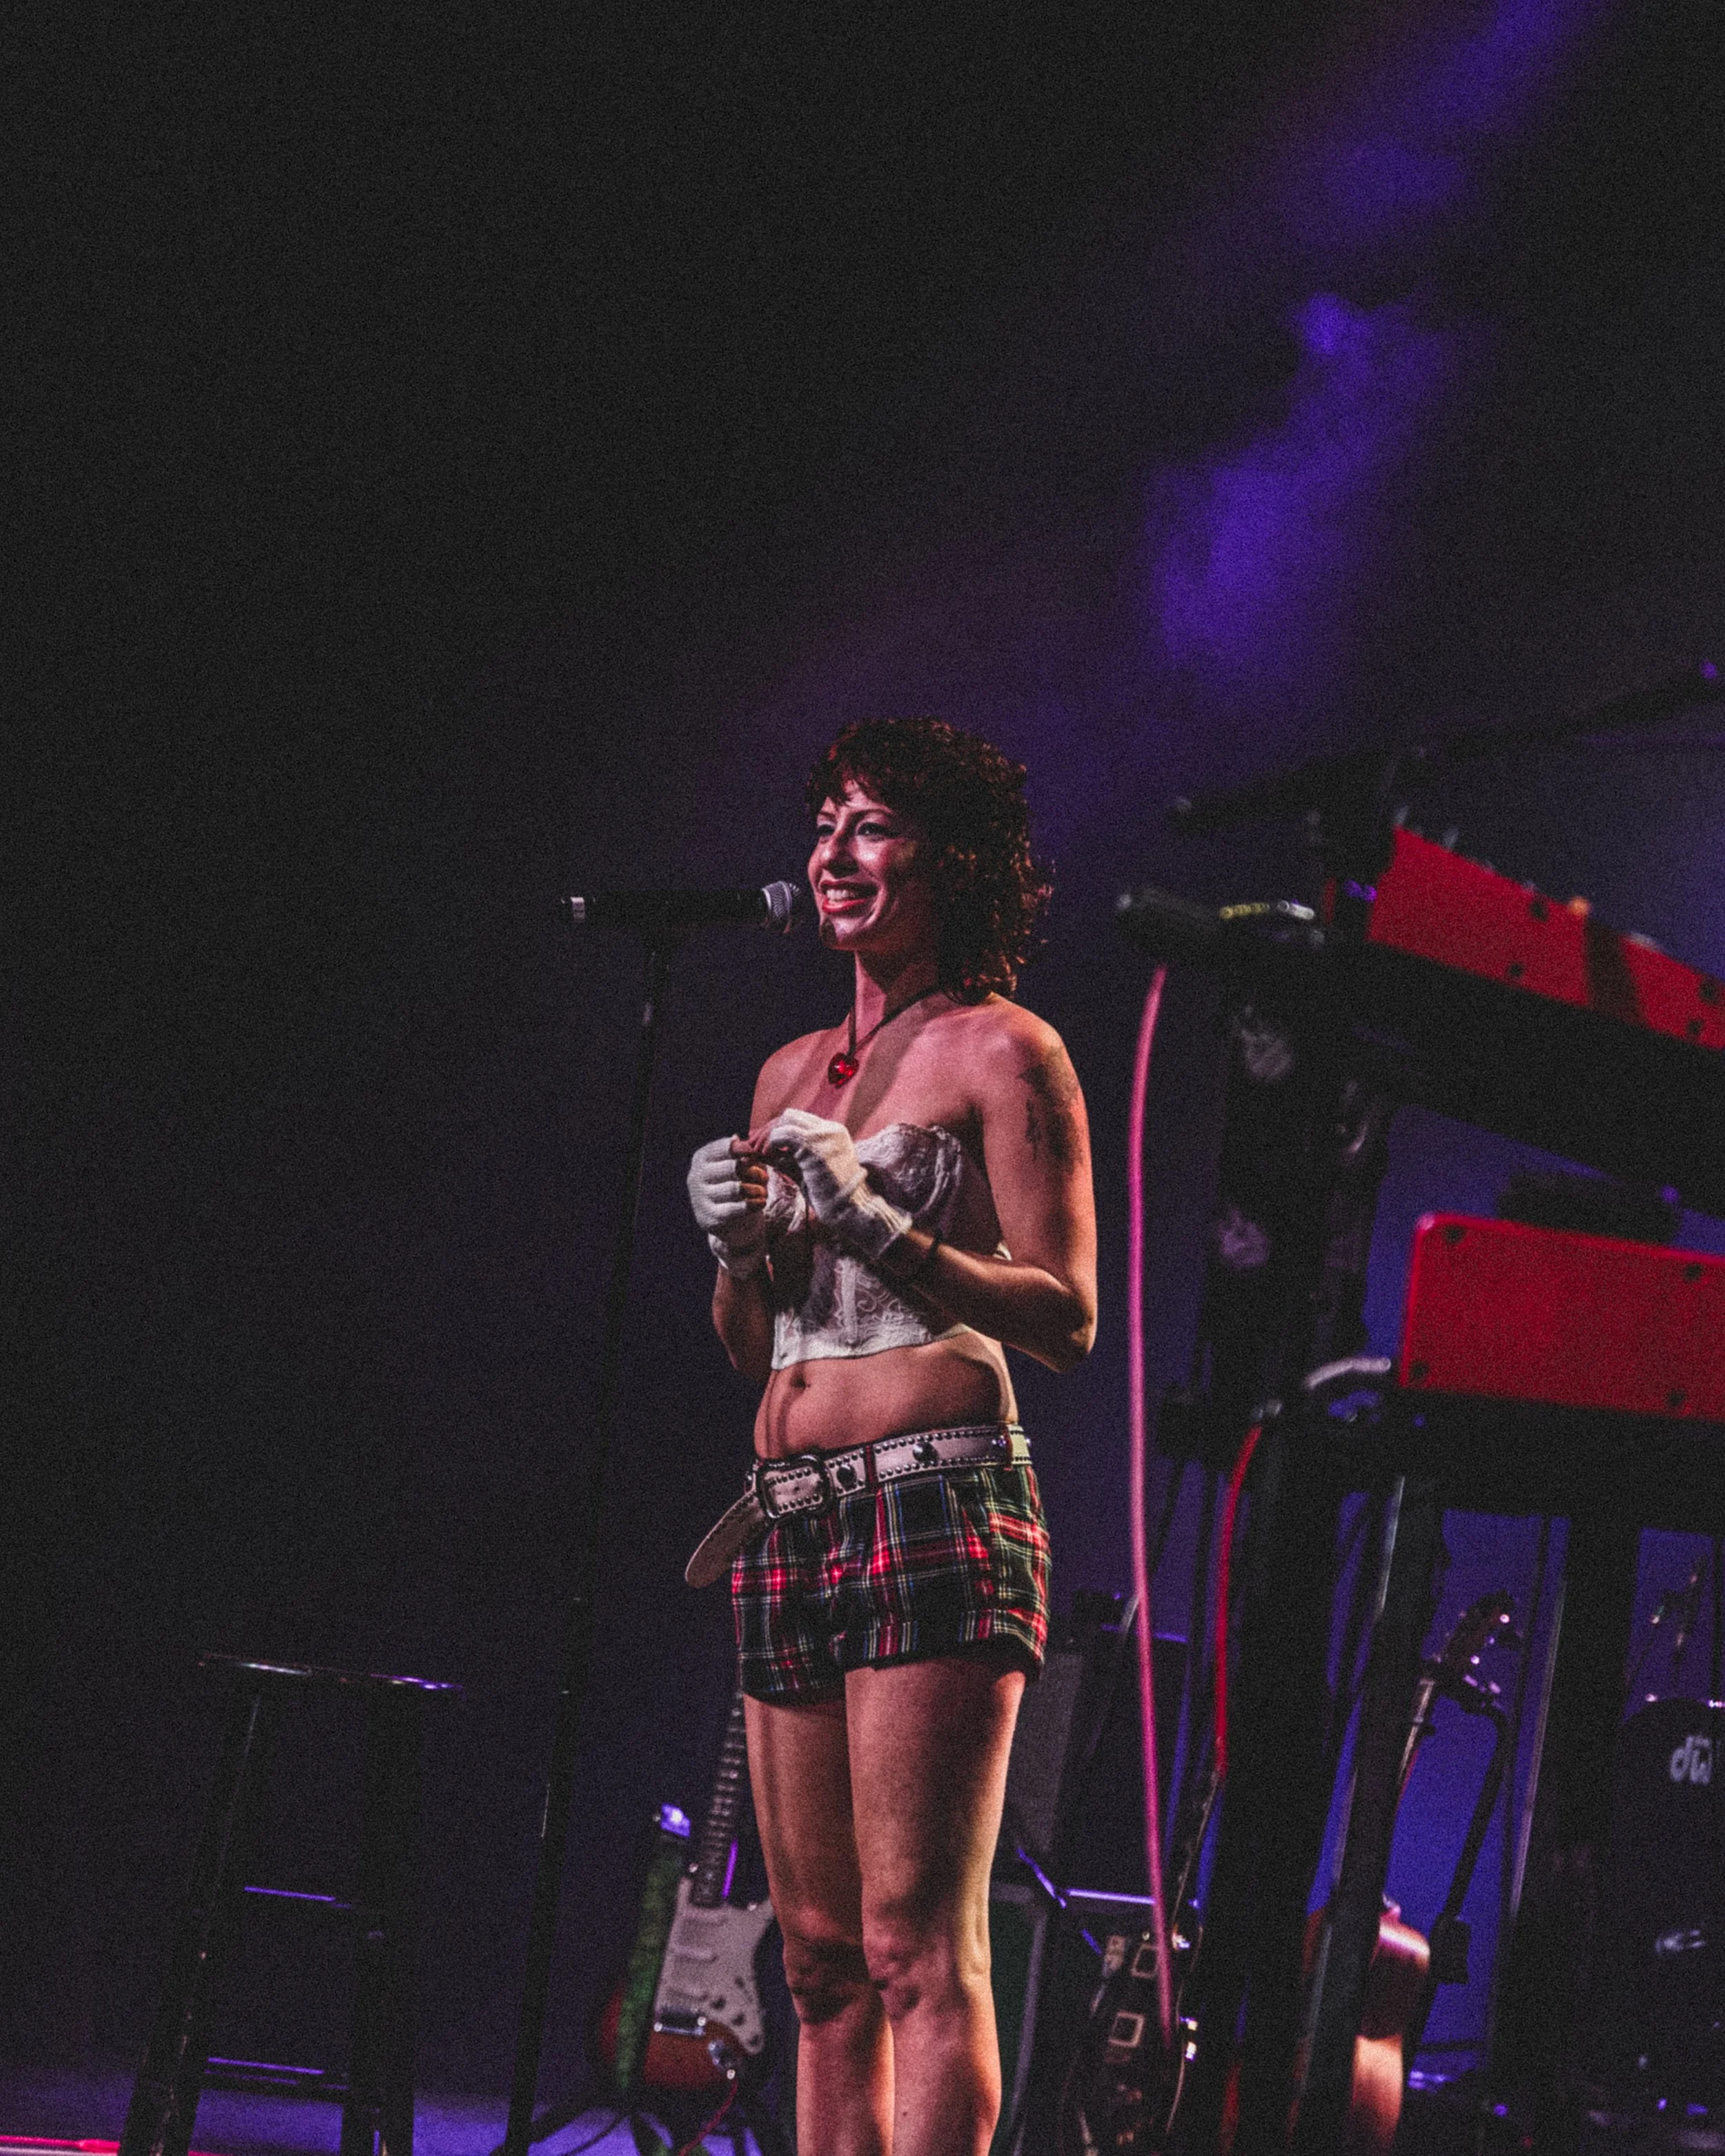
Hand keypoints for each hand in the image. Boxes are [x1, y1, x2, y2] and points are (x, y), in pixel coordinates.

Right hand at [687, 1135, 768, 1277]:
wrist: (731, 1222)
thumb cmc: (739, 1184)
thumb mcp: (743, 1166)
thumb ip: (748, 1155)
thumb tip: (753, 1147)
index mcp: (702, 1158)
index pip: (724, 1148)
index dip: (744, 1148)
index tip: (758, 1153)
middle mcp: (696, 1176)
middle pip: (732, 1168)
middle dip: (753, 1172)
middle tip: (764, 1177)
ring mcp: (700, 1198)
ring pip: (735, 1189)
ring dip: (755, 1189)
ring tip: (763, 1192)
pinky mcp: (708, 1218)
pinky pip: (734, 1209)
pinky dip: (752, 1204)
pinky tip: (761, 1202)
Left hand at [758, 1108, 911, 1263]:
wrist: (850, 1208)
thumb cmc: (829, 1196)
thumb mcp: (806, 1171)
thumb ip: (788, 1159)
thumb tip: (763, 1151)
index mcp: (833, 1133)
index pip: (799, 1120)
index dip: (778, 1129)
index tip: (763, 1146)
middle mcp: (830, 1129)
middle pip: (790, 1116)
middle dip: (770, 1129)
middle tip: (756, 1147)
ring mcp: (824, 1136)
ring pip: (785, 1121)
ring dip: (768, 1136)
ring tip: (759, 1153)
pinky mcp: (815, 1146)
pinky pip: (783, 1134)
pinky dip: (771, 1142)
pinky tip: (767, 1155)